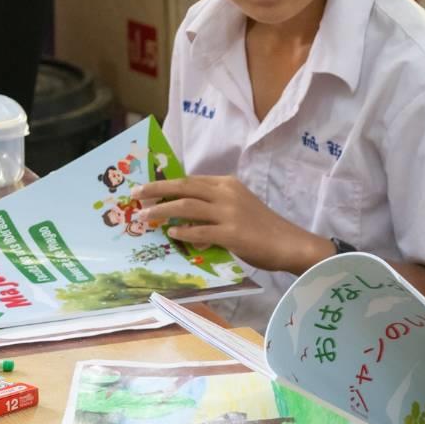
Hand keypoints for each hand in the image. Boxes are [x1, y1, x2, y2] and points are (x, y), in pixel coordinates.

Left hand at [135, 176, 329, 273]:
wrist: (289, 243)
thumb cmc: (263, 227)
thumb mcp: (239, 207)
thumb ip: (213, 207)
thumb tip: (183, 218)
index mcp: (228, 184)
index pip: (190, 180)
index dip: (165, 183)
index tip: (146, 188)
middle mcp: (227, 193)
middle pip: (183, 187)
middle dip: (156, 190)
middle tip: (135, 195)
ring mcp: (229, 213)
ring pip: (187, 207)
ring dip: (162, 211)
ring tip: (144, 217)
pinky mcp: (232, 233)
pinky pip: (200, 231)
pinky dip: (183, 232)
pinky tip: (172, 235)